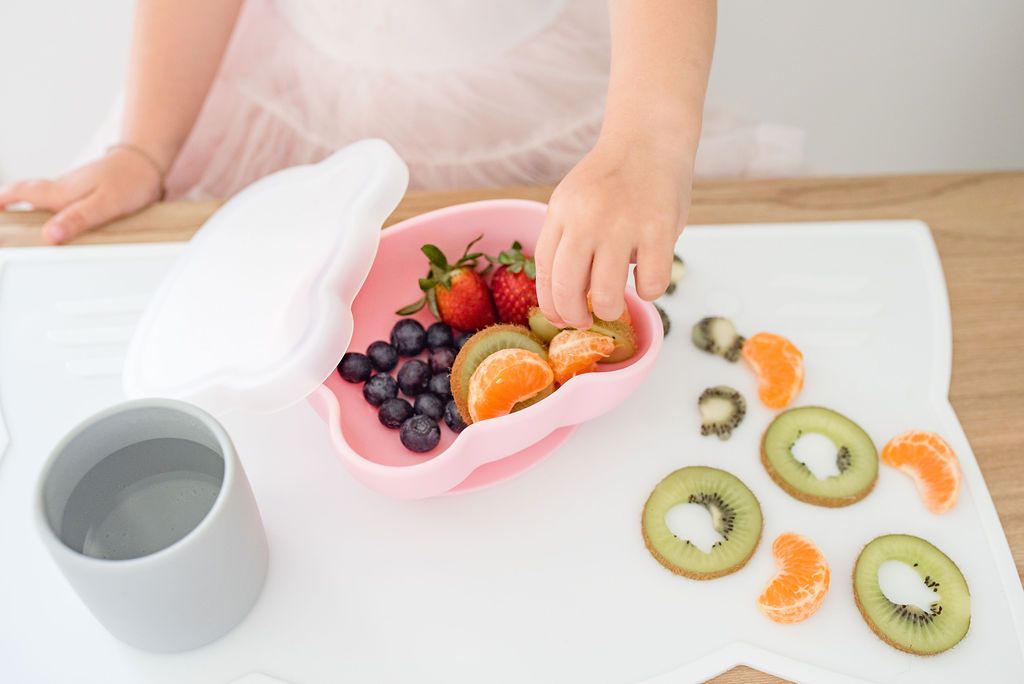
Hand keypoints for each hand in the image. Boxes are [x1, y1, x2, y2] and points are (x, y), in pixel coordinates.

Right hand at [0, 146, 163, 243]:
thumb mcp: (105, 205)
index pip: (22, 192)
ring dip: (32, 207)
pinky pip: (63, 199)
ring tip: (27, 228)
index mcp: (62, 192)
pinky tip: (61, 220)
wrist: (148, 162)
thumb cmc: (130, 181)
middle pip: (29, 195)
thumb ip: (78, 219)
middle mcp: (64, 187)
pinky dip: (54, 208)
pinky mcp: (86, 189)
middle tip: (3, 220)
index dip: (2, 200)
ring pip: (46, 197)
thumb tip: (50, 235)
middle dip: (10, 205)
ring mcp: (74, 187)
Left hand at [535, 133, 692, 328]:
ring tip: (617, 303)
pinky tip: (648, 277)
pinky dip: (649, 291)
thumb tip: (568, 296)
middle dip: (575, 317)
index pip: (545, 271)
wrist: (649, 137)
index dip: (551, 304)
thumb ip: (568, 240)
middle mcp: (587, 220)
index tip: (560, 318)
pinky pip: (651, 284)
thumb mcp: (574, 201)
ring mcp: (623, 225)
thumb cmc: (612, 178)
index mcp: (561, 212)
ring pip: (607, 296)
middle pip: (568, 290)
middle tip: (587, 319)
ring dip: (610, 310)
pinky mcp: (659, 230)